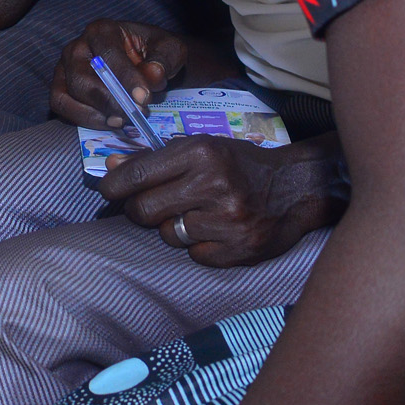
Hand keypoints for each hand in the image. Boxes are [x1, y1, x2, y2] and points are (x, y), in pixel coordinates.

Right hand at [50, 18, 190, 128]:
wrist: (147, 62)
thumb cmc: (155, 53)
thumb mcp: (170, 50)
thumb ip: (163, 60)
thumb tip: (152, 75)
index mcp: (102, 30)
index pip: (108, 55)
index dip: (124, 79)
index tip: (143, 99)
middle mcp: (77, 47)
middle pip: (82, 77)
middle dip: (108, 101)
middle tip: (133, 115)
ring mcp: (65, 68)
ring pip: (68, 94)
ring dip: (95, 113)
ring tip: (121, 122)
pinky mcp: (61, 87)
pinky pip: (61, 106)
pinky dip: (82, 118)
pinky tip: (107, 123)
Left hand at [100, 134, 346, 267]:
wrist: (297, 186)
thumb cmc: (240, 164)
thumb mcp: (201, 148)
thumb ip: (155, 159)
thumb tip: (110, 165)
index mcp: (200, 153)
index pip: (138, 174)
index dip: (114, 186)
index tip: (107, 191)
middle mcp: (213, 185)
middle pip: (145, 210)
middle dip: (140, 210)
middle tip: (152, 206)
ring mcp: (228, 220)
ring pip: (168, 235)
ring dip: (173, 228)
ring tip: (196, 215)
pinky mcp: (240, 249)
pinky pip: (195, 256)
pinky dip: (199, 246)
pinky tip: (216, 231)